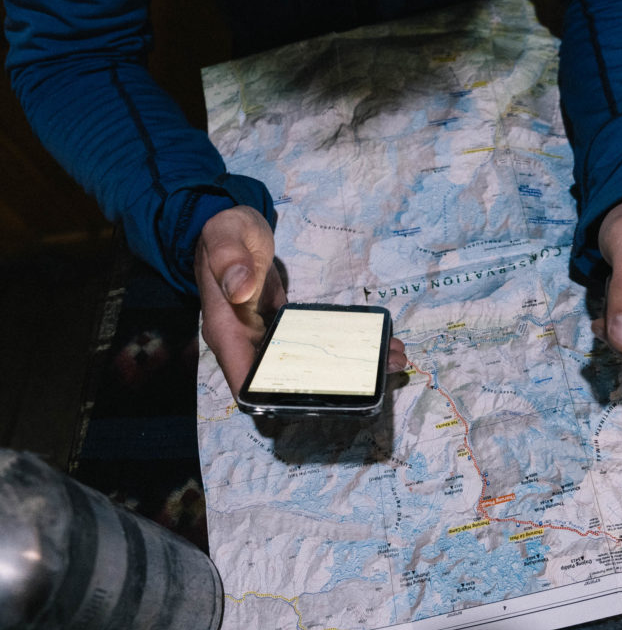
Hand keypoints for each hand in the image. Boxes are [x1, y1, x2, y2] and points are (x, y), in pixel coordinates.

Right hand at [195, 206, 407, 397]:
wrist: (232, 225)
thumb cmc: (225, 231)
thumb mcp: (226, 237)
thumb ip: (230, 260)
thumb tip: (240, 290)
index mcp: (227, 331)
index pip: (244, 381)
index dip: (273, 400)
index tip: (316, 404)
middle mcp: (245, 342)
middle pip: (285, 380)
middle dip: (329, 387)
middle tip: (375, 377)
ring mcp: (265, 336)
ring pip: (306, 364)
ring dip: (346, 367)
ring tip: (388, 359)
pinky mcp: (283, 326)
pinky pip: (313, 342)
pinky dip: (341, 344)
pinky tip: (372, 341)